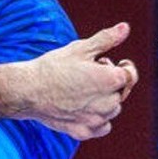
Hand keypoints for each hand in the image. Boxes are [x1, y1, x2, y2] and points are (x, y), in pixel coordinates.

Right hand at [16, 22, 136, 139]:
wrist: (27, 90)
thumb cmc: (53, 66)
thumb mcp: (80, 48)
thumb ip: (106, 39)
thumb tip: (125, 27)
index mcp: (110, 80)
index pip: (129, 75)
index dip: (120, 66)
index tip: (105, 62)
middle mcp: (109, 102)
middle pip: (120, 92)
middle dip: (108, 83)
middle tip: (85, 74)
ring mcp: (97, 119)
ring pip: (112, 109)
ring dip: (103, 100)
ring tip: (79, 89)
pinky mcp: (85, 131)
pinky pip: (103, 126)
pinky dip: (97, 118)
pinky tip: (80, 108)